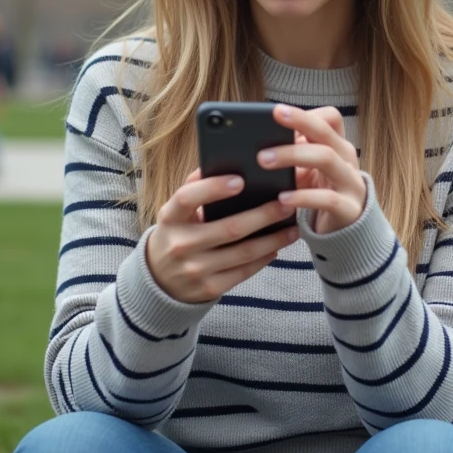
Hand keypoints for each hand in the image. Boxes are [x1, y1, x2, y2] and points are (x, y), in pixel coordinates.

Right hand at [146, 168, 300, 303]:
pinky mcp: (209, 289)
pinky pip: (244, 272)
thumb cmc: (177, 234)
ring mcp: (194, 269)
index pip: (187, 198)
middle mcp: (180, 244)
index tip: (241, 179)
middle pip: (229, 228)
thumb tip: (226, 163)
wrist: (159, 281)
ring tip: (292, 228)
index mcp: (170, 218)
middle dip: (263, 215)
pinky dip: (264, 258)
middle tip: (287, 203)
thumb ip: (195, 188)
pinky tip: (277, 247)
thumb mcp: (176, 212)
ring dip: (273, 239)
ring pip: (243, 253)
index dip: (213, 188)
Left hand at [258, 105, 366, 234]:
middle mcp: (347, 159)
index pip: (331, 118)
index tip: (278, 112)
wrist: (346, 232)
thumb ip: (293, 153)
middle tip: (271, 121)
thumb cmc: (321, 195)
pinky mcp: (349, 209)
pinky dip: (302, 197)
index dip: (306, 114)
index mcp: (338, 146)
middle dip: (299, 122)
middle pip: (325, 132)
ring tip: (264, 160)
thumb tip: (255, 141)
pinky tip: (282, 198)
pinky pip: (327, 199)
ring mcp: (351, 183)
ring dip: (293, 155)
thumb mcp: (308, 171)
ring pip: (326, 158)